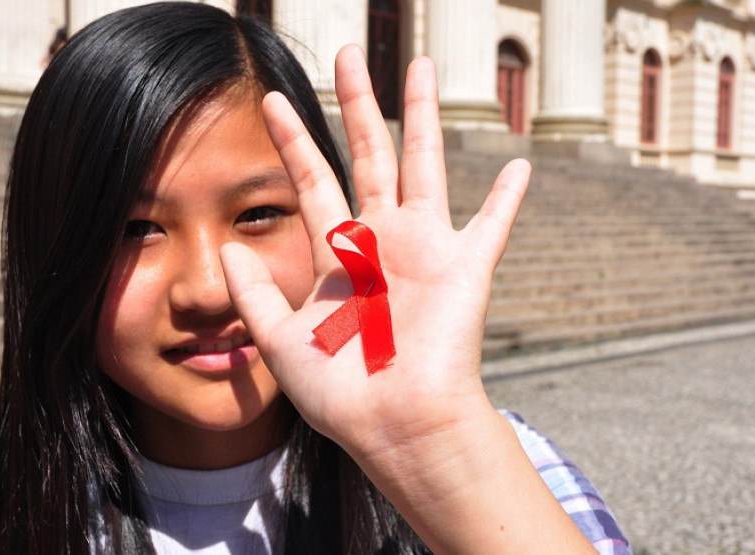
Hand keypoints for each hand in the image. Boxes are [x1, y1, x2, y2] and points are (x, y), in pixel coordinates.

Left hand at [221, 44, 528, 454]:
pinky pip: (492, 224)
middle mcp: (382, 243)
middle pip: (369, 154)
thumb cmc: (342, 395)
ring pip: (425, 163)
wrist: (395, 427)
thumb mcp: (282, 343)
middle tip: (350, 53)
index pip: (312, 183)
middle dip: (358, 103)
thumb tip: (234, 246)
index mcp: (340, 258)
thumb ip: (257, 294)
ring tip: (419, 65)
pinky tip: (520, 163)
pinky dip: (508, 197)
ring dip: (423, 115)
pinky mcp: (467, 268)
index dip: (293, 142)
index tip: (272, 101)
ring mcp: (426, 250)